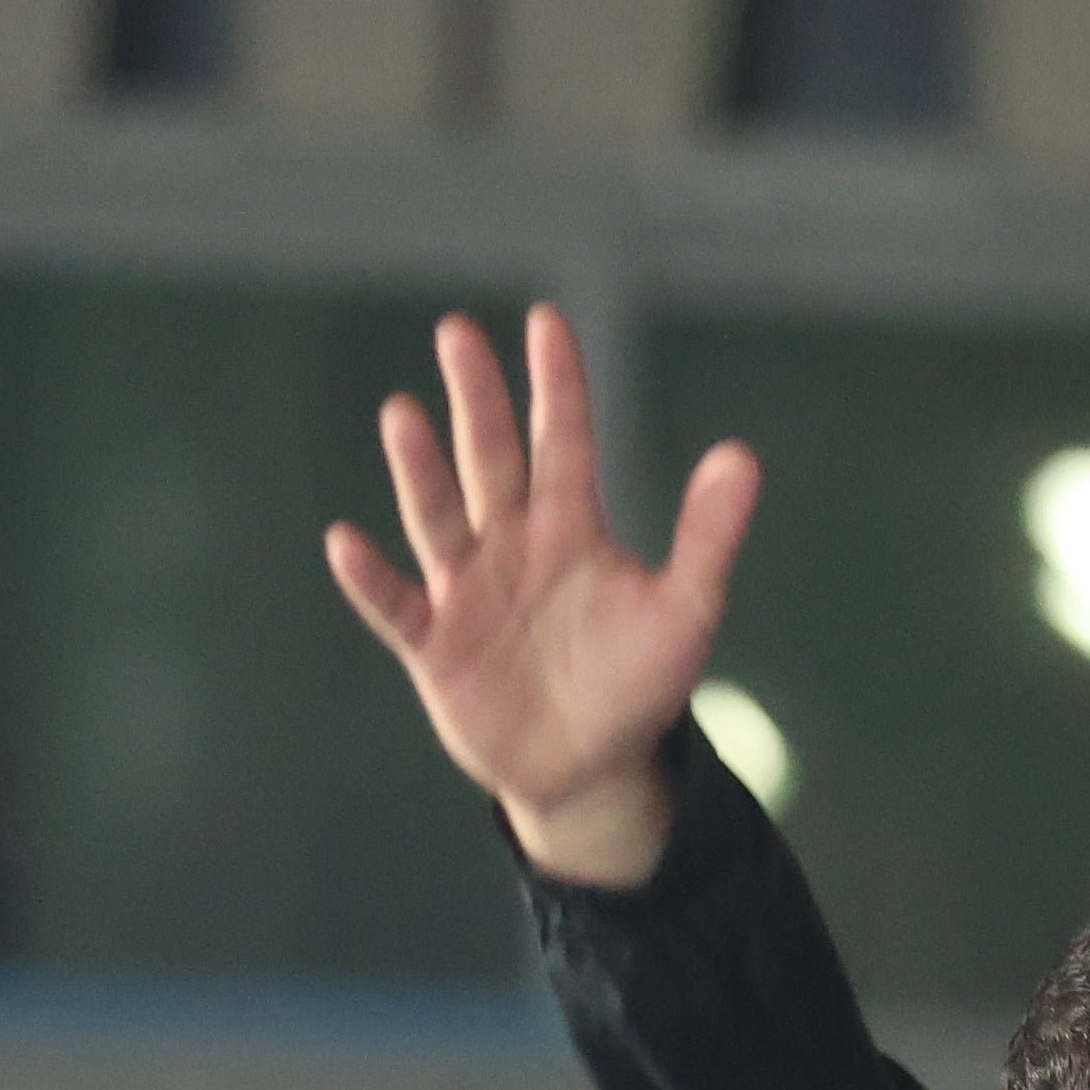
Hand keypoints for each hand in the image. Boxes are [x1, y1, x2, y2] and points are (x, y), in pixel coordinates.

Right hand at [324, 301, 761, 890]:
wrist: (591, 770)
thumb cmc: (636, 684)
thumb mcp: (684, 611)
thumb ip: (707, 535)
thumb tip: (742, 455)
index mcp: (571, 529)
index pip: (562, 441)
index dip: (557, 385)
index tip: (547, 320)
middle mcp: (513, 546)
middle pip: (490, 459)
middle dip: (476, 400)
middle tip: (459, 332)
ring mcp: (468, 592)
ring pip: (440, 518)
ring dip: (420, 470)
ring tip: (403, 414)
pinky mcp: (435, 647)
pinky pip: (398, 607)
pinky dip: (372, 580)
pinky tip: (346, 542)